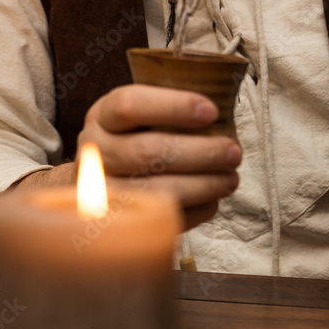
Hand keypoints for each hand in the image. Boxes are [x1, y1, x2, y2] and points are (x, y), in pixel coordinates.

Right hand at [77, 83, 241, 229]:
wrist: (99, 181)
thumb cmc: (133, 138)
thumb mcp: (140, 113)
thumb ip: (171, 107)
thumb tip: (224, 106)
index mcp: (102, 116)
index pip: (130, 105)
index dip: (174, 106)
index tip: (212, 111)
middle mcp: (95, 153)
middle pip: (148, 151)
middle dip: (201, 152)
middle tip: (233, 152)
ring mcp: (104, 191)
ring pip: (158, 191)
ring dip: (204, 185)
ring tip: (230, 178)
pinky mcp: (121, 223)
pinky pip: (164, 220)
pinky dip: (195, 211)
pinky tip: (212, 199)